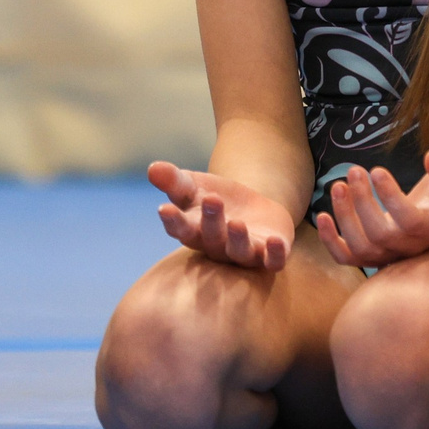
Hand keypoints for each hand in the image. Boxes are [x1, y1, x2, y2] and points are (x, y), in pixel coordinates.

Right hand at [149, 161, 295, 270]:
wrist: (254, 212)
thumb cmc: (216, 201)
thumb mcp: (195, 186)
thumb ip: (174, 180)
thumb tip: (152, 168)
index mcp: (195, 231)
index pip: (181, 229)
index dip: (173, 221)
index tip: (165, 208)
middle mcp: (218, 246)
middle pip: (211, 238)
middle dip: (211, 220)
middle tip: (211, 199)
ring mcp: (245, 253)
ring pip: (239, 251)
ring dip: (238, 239)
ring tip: (236, 223)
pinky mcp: (270, 255)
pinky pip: (273, 260)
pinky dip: (275, 254)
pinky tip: (276, 241)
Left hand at [314, 154, 428, 266]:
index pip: (409, 220)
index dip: (391, 197)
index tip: (378, 169)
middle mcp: (409, 247)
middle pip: (380, 234)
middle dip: (362, 202)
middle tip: (354, 170)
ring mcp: (389, 255)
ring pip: (361, 247)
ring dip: (344, 216)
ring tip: (338, 185)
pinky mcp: (373, 256)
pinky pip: (347, 258)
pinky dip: (330, 241)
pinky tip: (321, 216)